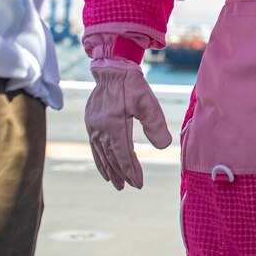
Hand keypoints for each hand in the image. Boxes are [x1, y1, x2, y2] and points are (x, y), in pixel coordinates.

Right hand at [84, 60, 171, 189]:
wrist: (113, 68)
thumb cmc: (132, 84)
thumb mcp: (148, 101)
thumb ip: (155, 124)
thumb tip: (164, 146)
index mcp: (113, 125)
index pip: (123, 155)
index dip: (131, 171)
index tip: (139, 183)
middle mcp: (100, 128)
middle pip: (111, 158)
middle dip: (121, 174)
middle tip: (130, 187)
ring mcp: (93, 126)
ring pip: (101, 154)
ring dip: (109, 170)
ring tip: (116, 183)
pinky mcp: (91, 122)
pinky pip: (95, 146)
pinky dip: (100, 158)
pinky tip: (105, 166)